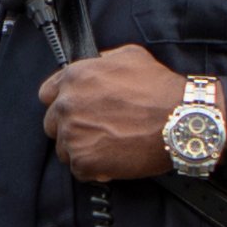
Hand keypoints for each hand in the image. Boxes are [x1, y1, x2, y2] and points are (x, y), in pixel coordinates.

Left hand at [39, 44, 181, 182]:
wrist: (180, 121)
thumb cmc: (159, 89)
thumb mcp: (130, 56)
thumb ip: (101, 61)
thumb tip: (94, 65)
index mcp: (74, 77)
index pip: (47, 94)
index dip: (63, 102)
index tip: (77, 110)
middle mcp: (67, 105)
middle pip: (52, 124)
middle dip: (72, 127)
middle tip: (98, 131)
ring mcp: (73, 135)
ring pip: (64, 148)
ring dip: (82, 149)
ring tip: (109, 146)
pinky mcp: (83, 161)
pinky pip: (79, 169)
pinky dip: (94, 168)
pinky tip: (113, 159)